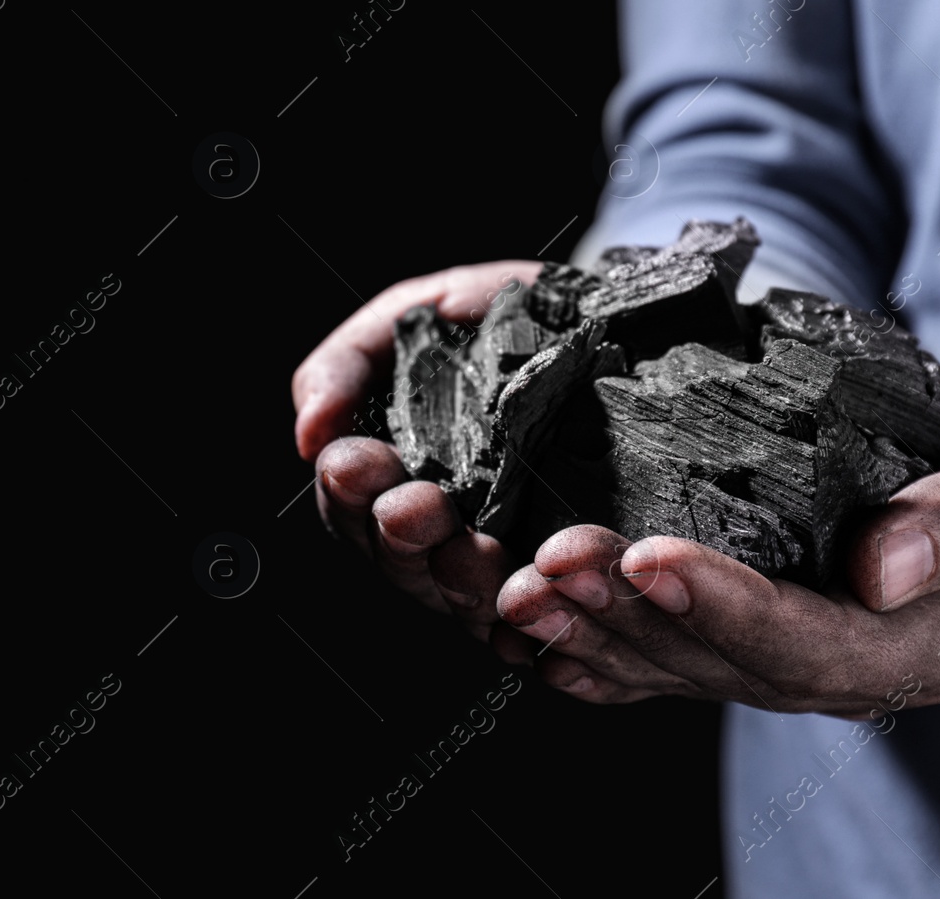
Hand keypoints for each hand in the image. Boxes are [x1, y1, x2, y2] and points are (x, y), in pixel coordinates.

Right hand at [292, 262, 539, 640]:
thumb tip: (308, 432)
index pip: (353, 506)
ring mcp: (512, 558)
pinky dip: (531, 627)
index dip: (349, 491)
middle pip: (402, 563)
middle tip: (414, 507)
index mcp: (404, 471)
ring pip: (466, 601)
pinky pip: (547, 625)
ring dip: (461, 583)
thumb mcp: (424, 311)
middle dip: (401, 537)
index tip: (355, 463)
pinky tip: (530, 611)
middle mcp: (451, 526)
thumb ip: (349, 363)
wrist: (631, 316)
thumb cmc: (521, 314)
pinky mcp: (574, 580)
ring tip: (472, 550)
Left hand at [495, 357, 939, 709]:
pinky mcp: (766, 622)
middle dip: (629, 610)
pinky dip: (600, 643)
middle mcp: (853, 665)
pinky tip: (533, 626)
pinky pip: (672, 653)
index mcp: (926, 642)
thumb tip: (883, 568)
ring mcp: (804, 652)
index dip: (725, 603)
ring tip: (513, 584)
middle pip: (724, 660)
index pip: (811, 640)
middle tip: (546, 561)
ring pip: (682, 663)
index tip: (647, 551)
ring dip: (593, 628)